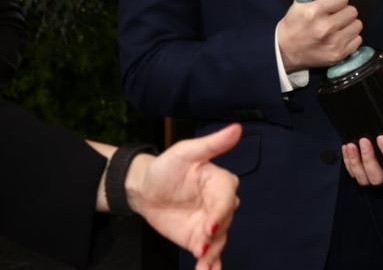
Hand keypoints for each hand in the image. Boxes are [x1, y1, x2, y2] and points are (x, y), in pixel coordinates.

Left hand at [126, 124, 241, 269]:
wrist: (145, 190)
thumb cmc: (167, 167)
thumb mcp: (186, 151)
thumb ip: (212, 144)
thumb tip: (237, 127)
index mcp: (220, 181)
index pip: (227, 197)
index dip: (221, 211)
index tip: (210, 225)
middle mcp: (220, 204)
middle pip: (225, 221)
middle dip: (215, 234)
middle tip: (201, 245)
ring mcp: (210, 223)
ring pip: (219, 240)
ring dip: (212, 254)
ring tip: (203, 265)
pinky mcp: (199, 239)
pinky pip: (210, 254)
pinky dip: (212, 265)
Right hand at [277, 0, 362, 70]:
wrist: (285, 50)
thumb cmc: (295, 24)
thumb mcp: (302, 0)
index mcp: (314, 12)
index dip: (337, 0)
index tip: (331, 5)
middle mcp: (325, 28)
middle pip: (352, 11)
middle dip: (343, 12)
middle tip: (333, 17)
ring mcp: (333, 43)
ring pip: (357, 25)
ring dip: (348, 25)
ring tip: (336, 27)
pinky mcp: (339, 55)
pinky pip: (358, 40)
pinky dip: (350, 38)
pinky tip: (338, 38)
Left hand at [341, 115, 382, 186]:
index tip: (381, 137)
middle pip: (379, 178)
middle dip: (368, 161)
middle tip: (364, 141)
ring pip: (365, 179)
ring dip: (355, 163)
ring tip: (351, 145)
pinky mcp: (373, 164)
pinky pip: (357, 173)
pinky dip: (349, 163)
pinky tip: (346, 147)